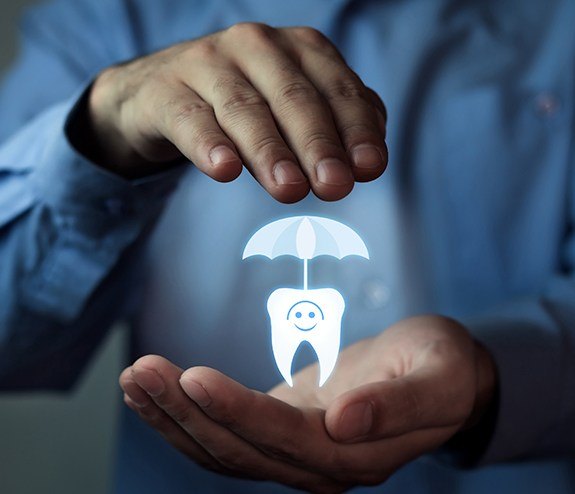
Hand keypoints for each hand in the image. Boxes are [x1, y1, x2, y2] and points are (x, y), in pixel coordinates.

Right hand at [86, 23, 387, 201]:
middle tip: (334, 186)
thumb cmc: (245, 103)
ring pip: (245, 109)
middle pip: (294, 98)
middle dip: (318, 144)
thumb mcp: (294, 109)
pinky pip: (190, 118)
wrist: (162, 92)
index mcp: (299, 50)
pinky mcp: (165, 90)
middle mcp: (256, 46)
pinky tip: (224, 170)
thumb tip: (370, 160)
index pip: (338, 90)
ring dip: (270, 151)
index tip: (369, 168)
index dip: (357, 130)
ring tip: (289, 189)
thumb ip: (336, 126)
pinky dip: (208, 143)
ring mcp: (207, 63)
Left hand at [119, 316, 495, 492]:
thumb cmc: (443, 368)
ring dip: (173, 417)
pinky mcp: (281, 432)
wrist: (439, 375)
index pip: (283, 440)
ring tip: (134, 378)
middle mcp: (317, 467)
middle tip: (141, 370)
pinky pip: (226, 433)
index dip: (236, 413)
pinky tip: (157, 392)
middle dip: (185, 412)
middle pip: (239, 450)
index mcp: (355, 458)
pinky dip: (187, 416)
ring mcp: (295, 454)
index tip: (192, 377)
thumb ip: (398, 405)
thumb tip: (346, 422)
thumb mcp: (438, 376)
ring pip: (222, 449)